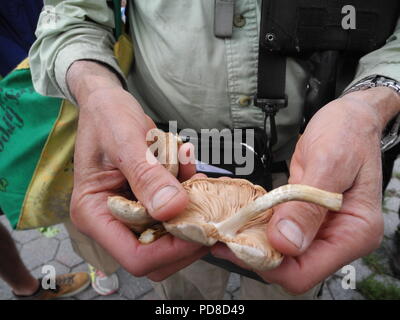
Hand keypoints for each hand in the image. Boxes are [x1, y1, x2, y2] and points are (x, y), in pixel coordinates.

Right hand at [68, 61, 207, 280]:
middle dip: (186, 236)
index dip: (171, 250)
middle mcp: (111, 221)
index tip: (200, 227)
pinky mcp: (145, 204)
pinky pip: (174, 214)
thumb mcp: (126, 142)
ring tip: (193, 176)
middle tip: (207, 206)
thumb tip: (172, 210)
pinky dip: (188, 196)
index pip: (135, 257)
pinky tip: (186, 169)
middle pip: (156, 257)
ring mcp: (129, 214)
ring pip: (169, 238)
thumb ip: (147, 176)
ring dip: (190, 213)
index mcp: (94, 214)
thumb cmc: (108, 118)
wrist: (108, 104)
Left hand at [212, 87, 399, 293]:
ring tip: (225, 227)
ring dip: (253, 242)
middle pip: (290, 267)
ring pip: (281, 252)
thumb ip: (307, 204)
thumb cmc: (347, 133)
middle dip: (255, 254)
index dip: (268, 264)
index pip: (305, 272)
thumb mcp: (328, 162)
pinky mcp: (307, 218)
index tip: (237, 244)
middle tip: (223, 235)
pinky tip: (240, 218)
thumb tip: (285, 243)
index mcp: (354, 232)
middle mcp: (339, 238)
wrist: (350, 118)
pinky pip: (280, 233)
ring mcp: (322, 230)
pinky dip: (259, 228)